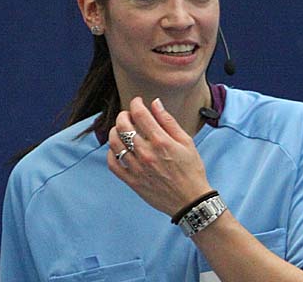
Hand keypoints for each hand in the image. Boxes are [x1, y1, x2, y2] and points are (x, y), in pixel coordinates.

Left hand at [107, 97, 212, 215]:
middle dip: (123, 115)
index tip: (137, 102)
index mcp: (161, 142)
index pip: (140, 115)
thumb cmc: (191, 170)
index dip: (136, 103)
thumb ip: (169, 121)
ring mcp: (137, 168)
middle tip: (128, 115)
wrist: (190, 201)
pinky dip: (111, 152)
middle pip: (123, 126)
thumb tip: (155, 103)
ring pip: (114, 143)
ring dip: (114, 131)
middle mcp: (147, 154)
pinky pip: (113, 164)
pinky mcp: (132, 181)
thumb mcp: (186, 142)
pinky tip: (117, 148)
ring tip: (121, 129)